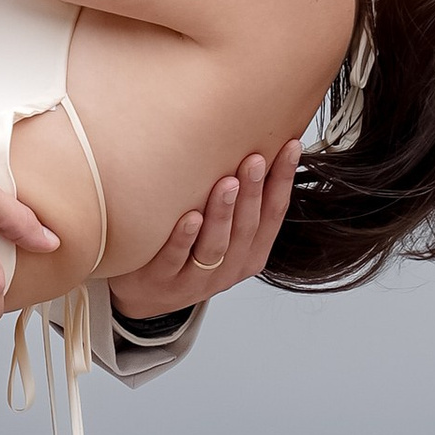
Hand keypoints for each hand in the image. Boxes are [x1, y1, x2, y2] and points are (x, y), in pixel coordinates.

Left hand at [105, 140, 303, 321]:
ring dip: (223, 213)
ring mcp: (196, 280)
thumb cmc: (185, 249)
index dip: (283, 180)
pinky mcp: (163, 283)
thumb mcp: (219, 230)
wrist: (143, 294)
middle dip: (252, 192)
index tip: (290, 146)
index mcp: (250, 254)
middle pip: (247, 227)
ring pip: (216, 245)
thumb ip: (236, 199)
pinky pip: (176, 259)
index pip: (274, 214)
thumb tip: (254, 140)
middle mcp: (228, 270)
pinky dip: (184, 238)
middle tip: (254, 159)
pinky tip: (189, 217)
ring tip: (226, 182)